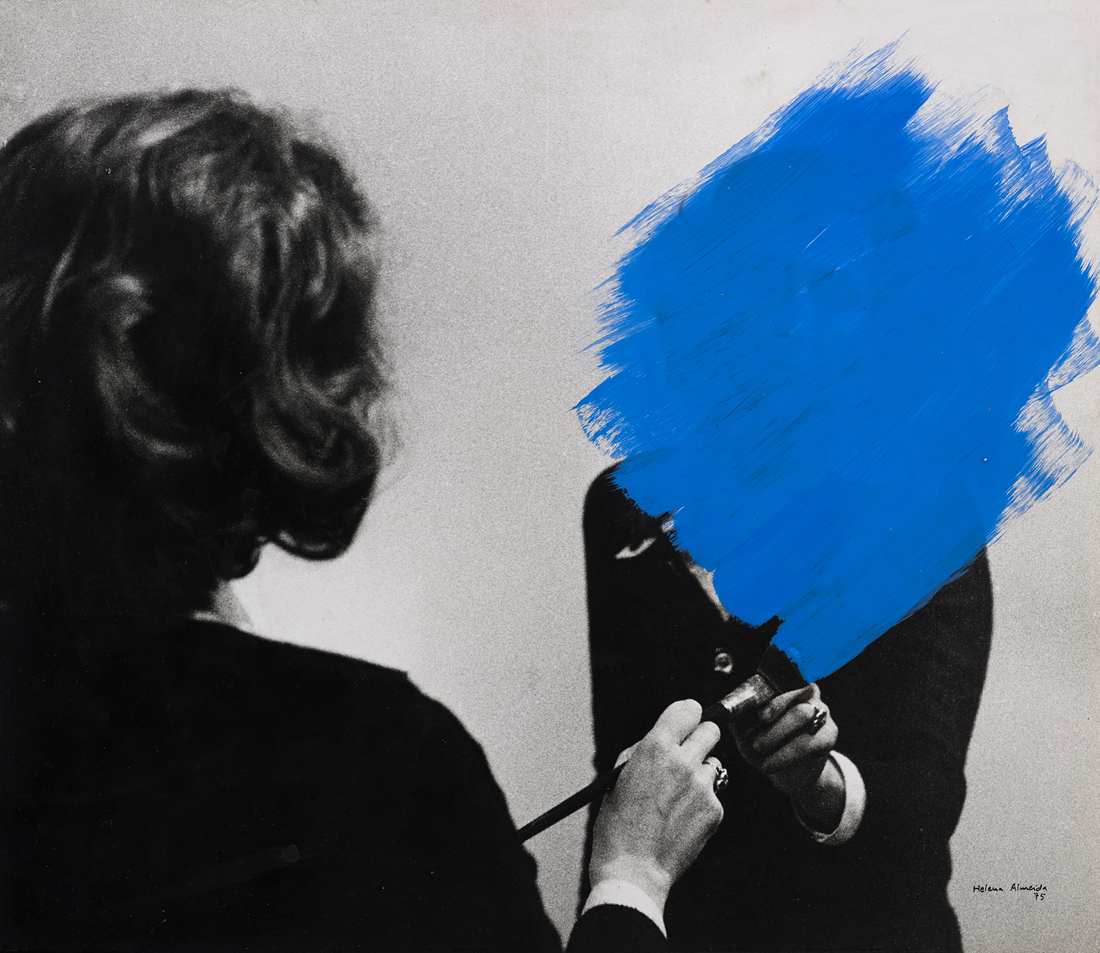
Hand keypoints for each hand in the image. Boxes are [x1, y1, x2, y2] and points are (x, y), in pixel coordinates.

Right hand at [589, 699, 724, 911]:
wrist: (633, 870)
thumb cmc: (617, 826)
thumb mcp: (618, 777)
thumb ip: (643, 751)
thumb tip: (662, 739)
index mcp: (655, 747)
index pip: (688, 709)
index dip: (686, 715)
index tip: (685, 721)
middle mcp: (684, 761)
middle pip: (711, 730)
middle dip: (700, 738)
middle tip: (687, 754)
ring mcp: (703, 787)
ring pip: (714, 764)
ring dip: (700, 772)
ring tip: (679, 795)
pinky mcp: (715, 810)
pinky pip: (714, 793)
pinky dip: (702, 801)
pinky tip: (682, 817)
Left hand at [733, 683, 838, 795]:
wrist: (787, 773)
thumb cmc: (764, 745)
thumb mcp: (745, 731)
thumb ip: (738, 718)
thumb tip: (729, 711)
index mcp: (784, 685)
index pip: (782, 674)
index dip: (772, 683)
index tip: (757, 696)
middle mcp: (806, 693)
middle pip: (796, 689)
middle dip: (775, 704)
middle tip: (760, 719)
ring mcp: (820, 712)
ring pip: (802, 713)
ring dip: (776, 731)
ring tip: (758, 747)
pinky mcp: (828, 735)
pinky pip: (808, 741)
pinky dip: (784, 754)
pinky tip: (769, 765)